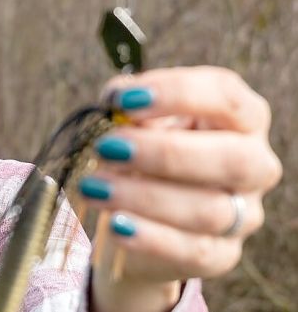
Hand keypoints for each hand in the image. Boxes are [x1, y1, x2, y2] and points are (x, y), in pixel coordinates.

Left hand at [84, 66, 281, 310]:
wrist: (140, 215)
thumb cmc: (145, 152)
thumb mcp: (139, 121)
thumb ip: (129, 106)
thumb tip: (115, 100)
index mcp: (241, 118)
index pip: (225, 96)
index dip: (177, 94)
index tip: (123, 100)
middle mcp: (254, 165)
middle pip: (234, 159)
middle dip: (165, 152)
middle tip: (107, 148)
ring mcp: (244, 214)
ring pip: (209, 210)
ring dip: (143, 196)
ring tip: (93, 186)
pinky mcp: (222, 254)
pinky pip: (194, 251)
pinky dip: (151, 237)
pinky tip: (116, 224)